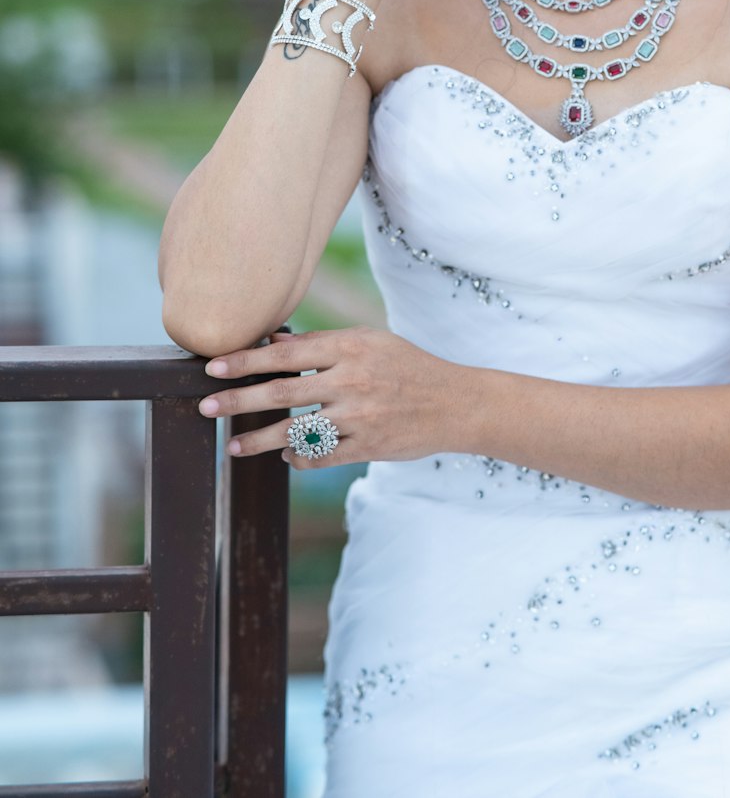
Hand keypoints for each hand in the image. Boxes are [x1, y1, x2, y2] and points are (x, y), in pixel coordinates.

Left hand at [197, 326, 472, 468]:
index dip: (246, 361)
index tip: (213, 367)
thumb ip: (324, 344)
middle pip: (282, 391)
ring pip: (296, 430)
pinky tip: (285, 455)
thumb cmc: (408, 366)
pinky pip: (321, 456)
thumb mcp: (371, 342)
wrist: (455, 403)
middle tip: (205, 407)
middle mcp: (351, 381)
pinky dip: (299, 456)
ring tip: (233, 446)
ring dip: (259, 440)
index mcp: (350, 347)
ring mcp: (359, 416)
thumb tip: (276, 342)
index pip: (286, 353)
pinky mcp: (367, 446)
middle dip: (238, 400)